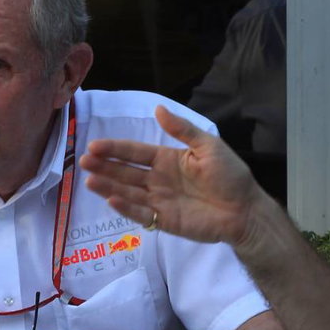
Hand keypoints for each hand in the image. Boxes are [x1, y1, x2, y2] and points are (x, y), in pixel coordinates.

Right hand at [80, 105, 264, 247]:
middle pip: (126, 172)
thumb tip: (157, 108)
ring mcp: (160, 201)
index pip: (135, 152)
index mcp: (167, 159)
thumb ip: (181, 130)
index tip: (94, 146)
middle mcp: (158, 179)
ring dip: (108, 187)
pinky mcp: (164, 221)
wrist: (246, 209)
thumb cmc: (230, 175)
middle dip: (105, 167)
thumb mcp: (208, 146)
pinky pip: (141, 214)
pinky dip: (126, 208)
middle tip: (83, 161)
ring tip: (89, 181)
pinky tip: (111, 200)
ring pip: (128, 192)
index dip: (115, 149)